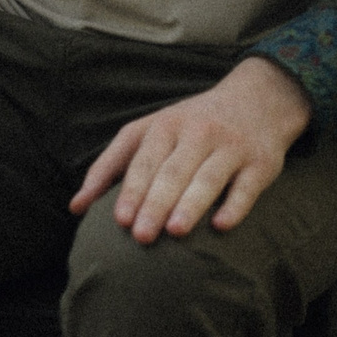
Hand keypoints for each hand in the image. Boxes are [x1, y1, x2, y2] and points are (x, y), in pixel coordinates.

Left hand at [70, 57, 311, 242]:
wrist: (257, 100)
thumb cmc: (190, 125)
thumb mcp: (148, 133)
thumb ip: (112, 167)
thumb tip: (76, 207)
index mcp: (163, 126)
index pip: (142, 161)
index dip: (130, 189)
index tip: (119, 220)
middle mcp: (196, 133)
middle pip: (171, 172)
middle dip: (154, 203)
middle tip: (141, 236)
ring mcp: (230, 147)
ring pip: (207, 178)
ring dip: (190, 204)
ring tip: (174, 231)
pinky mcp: (260, 163)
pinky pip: (247, 187)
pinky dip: (234, 206)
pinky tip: (221, 226)